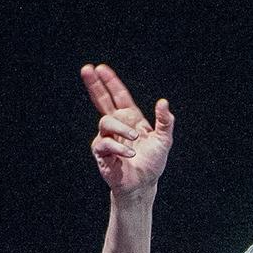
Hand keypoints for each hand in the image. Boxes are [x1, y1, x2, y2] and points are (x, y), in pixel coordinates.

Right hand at [80, 62, 173, 195]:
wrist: (143, 185)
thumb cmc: (152, 163)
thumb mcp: (164, 140)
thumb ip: (165, 121)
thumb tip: (163, 102)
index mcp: (130, 118)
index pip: (118, 95)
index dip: (110, 82)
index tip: (101, 68)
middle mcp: (116, 125)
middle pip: (101, 100)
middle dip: (94, 85)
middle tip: (87, 69)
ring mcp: (107, 138)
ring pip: (106, 122)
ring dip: (121, 128)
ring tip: (135, 137)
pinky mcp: (101, 153)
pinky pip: (106, 144)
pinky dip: (119, 148)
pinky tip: (131, 154)